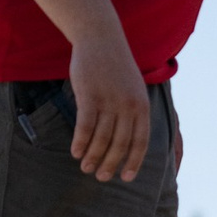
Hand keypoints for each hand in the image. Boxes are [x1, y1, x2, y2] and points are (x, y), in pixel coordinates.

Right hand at [68, 30, 151, 182]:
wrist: (101, 38)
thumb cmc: (116, 67)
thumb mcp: (133, 88)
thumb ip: (133, 112)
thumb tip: (127, 140)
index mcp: (142, 105)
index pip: (141, 141)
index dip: (133, 162)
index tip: (125, 178)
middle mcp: (128, 105)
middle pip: (120, 144)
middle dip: (110, 164)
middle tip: (100, 177)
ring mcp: (109, 100)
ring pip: (101, 138)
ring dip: (92, 156)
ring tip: (85, 167)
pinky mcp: (89, 94)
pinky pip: (85, 126)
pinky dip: (80, 142)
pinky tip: (75, 152)